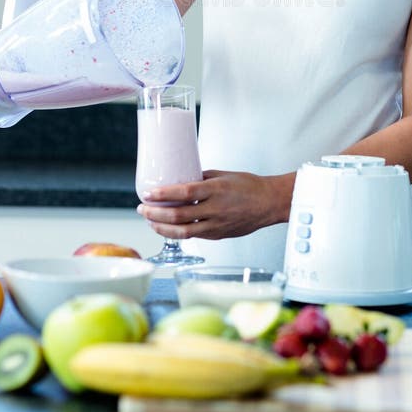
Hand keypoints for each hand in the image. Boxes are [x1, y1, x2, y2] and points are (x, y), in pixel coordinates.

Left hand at [137, 169, 294, 240]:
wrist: (269, 203)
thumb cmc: (249, 186)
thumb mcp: (223, 175)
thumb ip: (201, 179)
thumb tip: (180, 179)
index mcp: (216, 190)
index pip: (184, 192)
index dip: (163, 195)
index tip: (148, 193)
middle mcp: (215, 209)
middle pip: (179, 215)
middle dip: (156, 213)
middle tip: (142, 208)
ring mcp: (216, 225)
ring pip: (183, 232)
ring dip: (162, 227)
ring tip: (150, 221)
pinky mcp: (218, 235)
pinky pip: (194, 236)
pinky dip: (177, 233)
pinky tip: (167, 228)